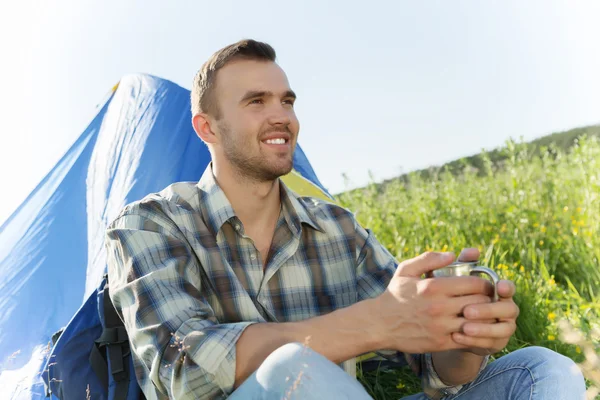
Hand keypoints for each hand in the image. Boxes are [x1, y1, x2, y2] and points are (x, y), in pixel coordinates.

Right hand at [374, 251, 493, 353]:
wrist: (379, 324)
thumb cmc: (395, 294)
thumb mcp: (406, 270)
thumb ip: (429, 258)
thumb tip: (452, 254)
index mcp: (433, 287)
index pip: (475, 284)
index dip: (485, 284)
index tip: (484, 285)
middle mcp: (439, 307)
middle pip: (480, 303)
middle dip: (487, 300)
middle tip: (486, 299)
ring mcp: (440, 326)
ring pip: (477, 322)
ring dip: (483, 318)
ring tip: (482, 314)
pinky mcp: (440, 343)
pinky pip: (468, 339)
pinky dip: (474, 333)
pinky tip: (471, 328)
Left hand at [450, 249, 519, 354]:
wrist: (451, 325)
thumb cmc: (454, 296)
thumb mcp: (454, 280)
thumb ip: (465, 264)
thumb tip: (473, 250)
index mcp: (498, 292)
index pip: (509, 288)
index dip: (507, 288)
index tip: (499, 287)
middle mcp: (506, 309)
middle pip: (508, 309)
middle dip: (488, 310)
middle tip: (467, 311)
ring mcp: (504, 327)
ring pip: (502, 329)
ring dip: (483, 328)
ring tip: (463, 327)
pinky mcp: (496, 343)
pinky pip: (490, 343)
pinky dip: (474, 341)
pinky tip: (457, 337)